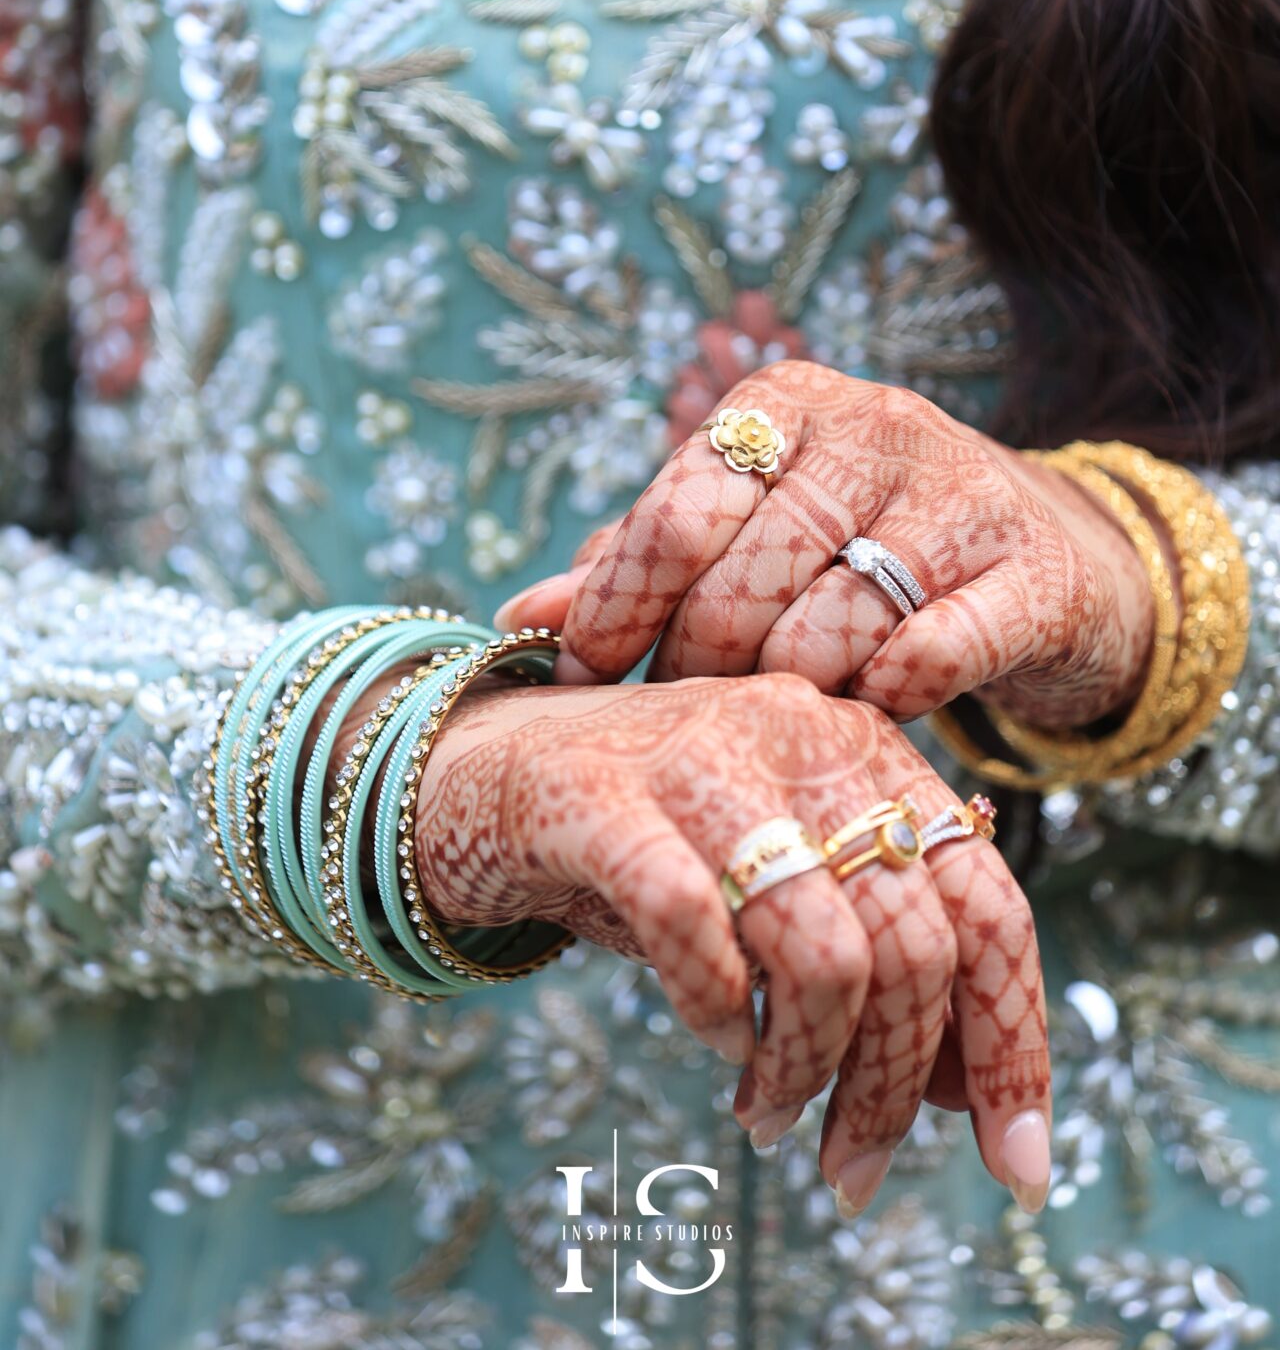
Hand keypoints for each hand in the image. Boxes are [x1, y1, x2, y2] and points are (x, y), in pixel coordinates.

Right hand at [413, 669, 1051, 1215]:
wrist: (468, 770)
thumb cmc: (643, 844)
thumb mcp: (776, 888)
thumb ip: (876, 960)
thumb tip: (971, 1092)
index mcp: (864, 749)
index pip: (988, 904)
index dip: (1013, 1042)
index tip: (1015, 1165)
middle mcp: (799, 732)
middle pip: (913, 945)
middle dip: (894, 1088)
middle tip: (849, 1166)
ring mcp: (700, 755)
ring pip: (823, 953)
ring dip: (805, 1070)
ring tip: (768, 1115)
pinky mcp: (598, 795)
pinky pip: (694, 927)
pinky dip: (714, 1012)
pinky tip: (710, 1038)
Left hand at [497, 363, 1156, 728]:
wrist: (1055, 559)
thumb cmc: (865, 546)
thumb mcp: (755, 528)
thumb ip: (645, 560)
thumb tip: (522, 612)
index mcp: (786, 403)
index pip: (677, 507)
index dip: (618, 605)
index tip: (580, 678)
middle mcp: (873, 426)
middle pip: (743, 577)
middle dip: (697, 664)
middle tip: (685, 713)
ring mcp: (962, 493)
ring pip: (828, 628)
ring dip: (790, 692)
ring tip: (778, 713)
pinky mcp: (1033, 572)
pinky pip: (929, 658)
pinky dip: (886, 697)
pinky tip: (872, 705)